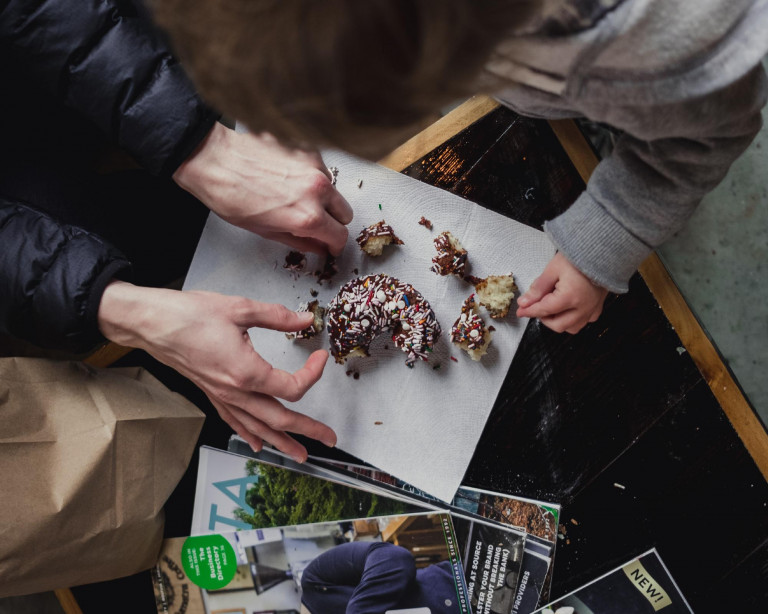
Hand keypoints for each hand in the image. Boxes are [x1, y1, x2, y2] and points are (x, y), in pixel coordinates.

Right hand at [97, 280, 336, 461]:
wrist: (152, 323)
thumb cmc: (189, 315)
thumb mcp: (240, 308)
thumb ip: (277, 316)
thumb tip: (304, 320)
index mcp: (246, 372)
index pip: (292, 386)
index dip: (313, 374)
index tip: (321, 357)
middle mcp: (235, 391)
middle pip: (279, 419)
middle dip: (307, 430)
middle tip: (329, 438)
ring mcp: (222, 396)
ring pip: (257, 427)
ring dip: (281, 442)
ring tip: (301, 455)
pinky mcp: (211, 394)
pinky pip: (234, 421)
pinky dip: (249, 434)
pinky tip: (257, 444)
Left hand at [173, 123, 352, 254]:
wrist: (214, 159)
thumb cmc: (231, 197)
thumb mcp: (266, 232)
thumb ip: (300, 241)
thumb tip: (318, 247)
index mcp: (308, 216)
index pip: (340, 236)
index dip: (335, 245)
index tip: (331, 245)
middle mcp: (318, 189)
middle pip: (345, 213)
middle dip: (333, 222)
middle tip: (314, 223)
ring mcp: (314, 166)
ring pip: (334, 189)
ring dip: (322, 197)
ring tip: (294, 196)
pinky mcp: (307, 149)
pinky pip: (320, 169)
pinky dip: (310, 176)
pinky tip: (288, 177)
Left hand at [516, 252, 607, 333]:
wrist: (602, 250)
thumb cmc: (578, 256)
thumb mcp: (553, 269)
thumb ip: (538, 288)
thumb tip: (525, 302)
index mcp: (570, 297)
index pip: (544, 310)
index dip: (529, 311)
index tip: (521, 310)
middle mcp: (582, 308)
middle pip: (558, 325)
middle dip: (543, 318)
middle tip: (535, 307)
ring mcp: (592, 308)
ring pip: (572, 327)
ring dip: (559, 321)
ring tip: (551, 308)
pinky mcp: (598, 306)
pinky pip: (585, 321)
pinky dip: (574, 319)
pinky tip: (568, 308)